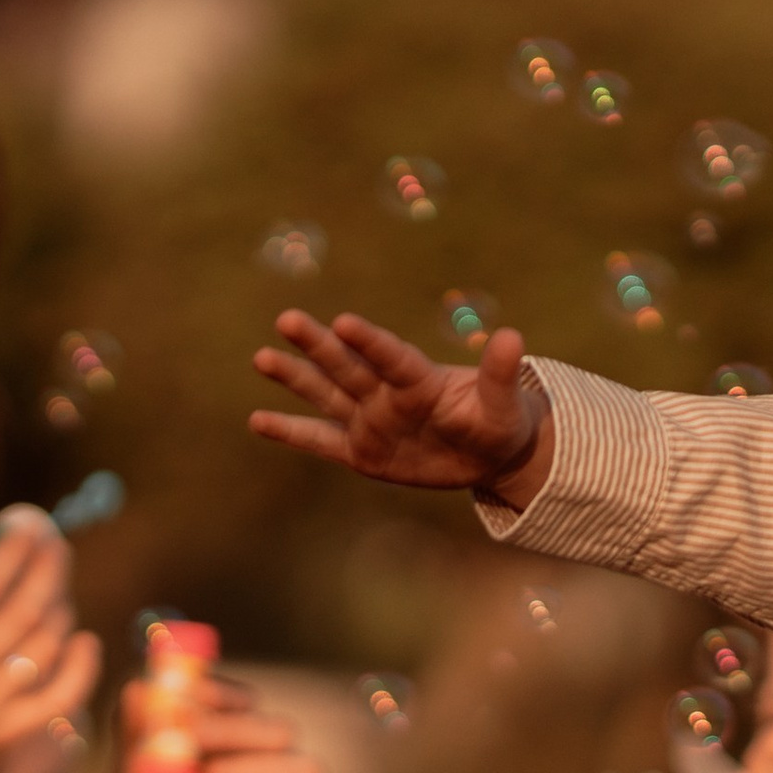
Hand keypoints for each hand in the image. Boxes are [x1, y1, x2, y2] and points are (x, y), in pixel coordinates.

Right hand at [0, 511, 101, 772]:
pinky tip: (84, 639)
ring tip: (56, 592)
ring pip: (44, 647)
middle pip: (21, 612)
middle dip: (47, 570)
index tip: (32, 525)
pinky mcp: (7, 735)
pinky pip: (60, 696)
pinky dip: (81, 665)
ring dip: (60, 609)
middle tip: (57, 546)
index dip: (14, 550)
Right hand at [249, 312, 554, 504]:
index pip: (392, 358)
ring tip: (262, 357)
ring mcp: (369, 420)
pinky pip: (320, 440)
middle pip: (348, 367)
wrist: (488, 453)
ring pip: (326, 395)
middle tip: (288, 319)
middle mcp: (386, 394)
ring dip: (295, 377)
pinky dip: (291, 432)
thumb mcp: (504, 405)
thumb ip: (500, 375)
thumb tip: (515, 338)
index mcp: (420, 380)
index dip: (371, 343)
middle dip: (319, 346)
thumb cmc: (498, 421)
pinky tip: (257, 420)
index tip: (346, 323)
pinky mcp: (360, 450)